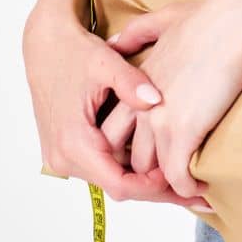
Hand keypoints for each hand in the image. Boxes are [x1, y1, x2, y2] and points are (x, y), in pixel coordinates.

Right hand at [22, 7, 210, 208]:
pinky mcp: (67, 150)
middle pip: (119, 188)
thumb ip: (130, 84)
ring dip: (145, 181)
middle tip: (197, 196)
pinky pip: (103, 167)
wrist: (43, 45)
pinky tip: (157, 165)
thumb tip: (157, 101)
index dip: (155, 187)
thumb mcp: (104, 63)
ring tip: (183, 182)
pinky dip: (130, 168)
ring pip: (112, 179)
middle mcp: (64, 158)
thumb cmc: (72, 51)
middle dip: (158, 190)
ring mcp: (63, 157)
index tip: (184, 178)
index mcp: (74, 142)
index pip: (120, 184)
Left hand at [104, 0, 241, 199]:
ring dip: (168, 183)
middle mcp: (139, 106)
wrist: (234, 26)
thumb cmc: (211, 20)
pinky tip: (202, 188)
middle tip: (169, 178)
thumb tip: (118, 41)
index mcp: (134, 84)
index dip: (132, 145)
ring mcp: (159, 121)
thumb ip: (139, 32)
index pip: (116, 128)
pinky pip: (177, 177)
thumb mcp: (165, 19)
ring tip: (187, 187)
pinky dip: (188, 189)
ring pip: (151, 170)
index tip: (154, 152)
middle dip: (146, 170)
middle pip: (128, 154)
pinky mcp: (183, 132)